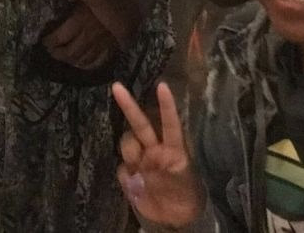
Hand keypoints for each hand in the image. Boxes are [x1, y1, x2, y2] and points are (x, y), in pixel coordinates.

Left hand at [41, 4, 117, 70]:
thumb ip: (72, 1)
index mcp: (79, 21)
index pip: (59, 38)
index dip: (50, 42)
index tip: (45, 41)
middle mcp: (88, 35)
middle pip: (69, 52)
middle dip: (57, 54)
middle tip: (50, 51)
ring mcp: (101, 42)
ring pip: (82, 59)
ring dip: (70, 61)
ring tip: (63, 57)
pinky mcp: (112, 45)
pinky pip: (98, 60)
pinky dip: (88, 64)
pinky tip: (82, 63)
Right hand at [88, 0, 159, 46]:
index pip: (148, 5)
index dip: (137, 5)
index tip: (128, 4)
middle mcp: (148, 11)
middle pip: (142, 18)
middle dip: (134, 17)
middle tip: (121, 14)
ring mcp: (137, 23)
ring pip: (135, 30)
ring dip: (128, 29)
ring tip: (117, 25)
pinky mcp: (125, 32)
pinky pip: (126, 42)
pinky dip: (123, 42)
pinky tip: (117, 39)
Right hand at [112, 80, 203, 227]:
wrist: (174, 218)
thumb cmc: (186, 194)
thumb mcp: (182, 180)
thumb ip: (163, 170)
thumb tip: (141, 169)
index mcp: (172, 147)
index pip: (170, 123)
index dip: (166, 105)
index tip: (162, 85)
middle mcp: (155, 149)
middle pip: (140, 124)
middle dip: (128, 105)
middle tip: (117, 87)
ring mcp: (141, 160)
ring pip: (128, 144)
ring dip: (130, 151)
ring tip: (139, 171)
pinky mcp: (130, 175)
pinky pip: (122, 169)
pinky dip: (127, 178)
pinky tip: (137, 187)